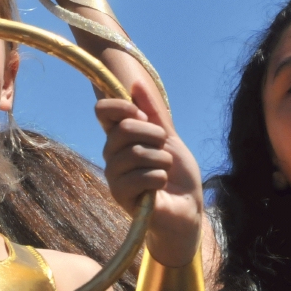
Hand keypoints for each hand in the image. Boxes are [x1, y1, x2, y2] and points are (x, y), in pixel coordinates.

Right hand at [101, 80, 202, 266]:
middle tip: (165, 150)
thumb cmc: (178, 175)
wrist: (186, 207)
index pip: (103, 111)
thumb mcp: (170, 138)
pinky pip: (142, 176)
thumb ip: (154, 113)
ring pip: (136, 153)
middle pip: (124, 128)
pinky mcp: (120, 196)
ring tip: (165, 171)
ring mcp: (114, 176)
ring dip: (162, 161)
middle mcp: (111, 155)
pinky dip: (160, 179)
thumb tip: (136, 83)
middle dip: (155, 136)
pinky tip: (160, 187)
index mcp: (120, 138)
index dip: (122, 106)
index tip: (143, 114)